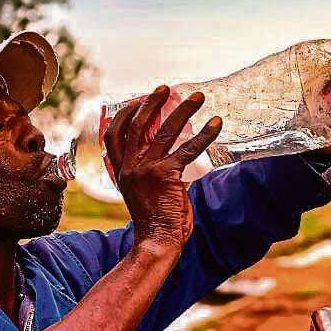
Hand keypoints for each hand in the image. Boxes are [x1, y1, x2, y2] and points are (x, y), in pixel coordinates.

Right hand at [104, 86, 221, 251]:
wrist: (156, 242)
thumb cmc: (155, 221)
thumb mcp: (142, 193)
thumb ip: (148, 173)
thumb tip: (168, 157)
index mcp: (121, 171)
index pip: (114, 134)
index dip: (125, 114)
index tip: (138, 100)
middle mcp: (130, 167)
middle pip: (138, 125)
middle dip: (152, 102)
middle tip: (167, 89)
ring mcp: (146, 170)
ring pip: (165, 131)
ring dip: (183, 110)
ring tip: (199, 97)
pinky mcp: (166, 175)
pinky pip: (187, 149)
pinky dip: (205, 134)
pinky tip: (217, 123)